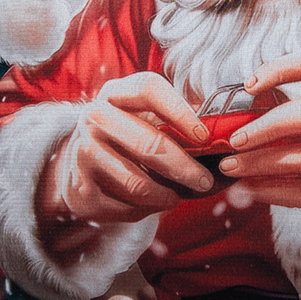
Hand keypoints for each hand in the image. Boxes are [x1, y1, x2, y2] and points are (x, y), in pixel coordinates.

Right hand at [37, 73, 212, 241]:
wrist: (78, 162)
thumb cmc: (125, 135)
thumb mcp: (143, 118)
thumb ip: (175, 121)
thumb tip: (222, 134)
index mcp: (115, 93)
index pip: (149, 89)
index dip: (180, 111)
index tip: (205, 135)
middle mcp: (95, 117)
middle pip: (148, 144)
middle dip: (185, 167)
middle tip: (205, 181)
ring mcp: (83, 152)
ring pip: (137, 182)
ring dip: (166, 196)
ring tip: (177, 197)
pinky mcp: (79, 188)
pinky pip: (124, 206)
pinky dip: (146, 209)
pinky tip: (153, 203)